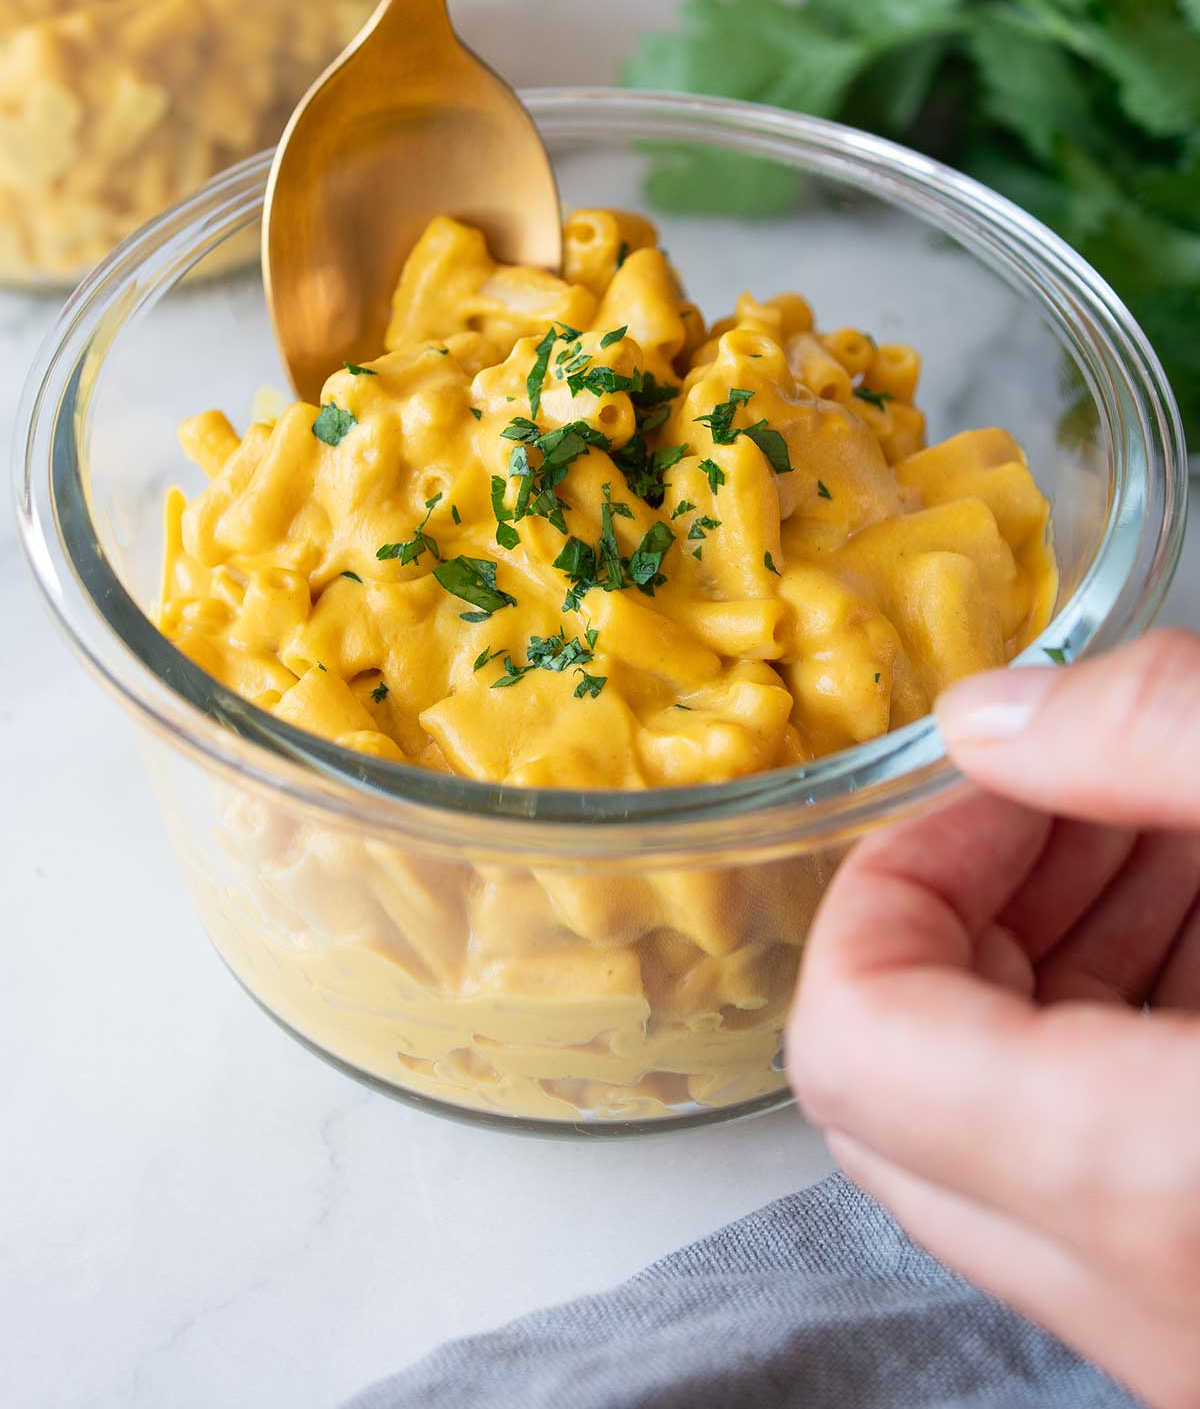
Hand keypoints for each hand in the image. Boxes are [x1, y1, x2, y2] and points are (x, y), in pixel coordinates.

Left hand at [787, 629, 1199, 1408]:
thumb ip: (1159, 737)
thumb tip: (985, 717)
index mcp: (1150, 1181)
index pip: (852, 1043)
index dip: (893, 877)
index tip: (997, 785)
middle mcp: (1149, 1303)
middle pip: (900, 1096)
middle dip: (968, 907)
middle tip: (1077, 799)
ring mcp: (1185, 1331)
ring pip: (999, 1140)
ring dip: (1047, 961)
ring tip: (1158, 832)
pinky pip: (1100, 1173)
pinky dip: (1118, 1033)